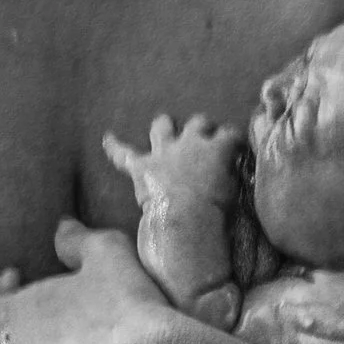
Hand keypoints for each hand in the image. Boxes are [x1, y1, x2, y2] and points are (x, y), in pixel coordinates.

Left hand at [103, 114, 245, 209]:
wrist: (184, 221)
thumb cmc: (215, 211)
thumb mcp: (232, 191)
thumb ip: (230, 174)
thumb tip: (230, 169)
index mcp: (216, 149)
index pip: (229, 134)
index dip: (232, 139)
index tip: (235, 146)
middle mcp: (190, 143)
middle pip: (198, 122)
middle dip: (202, 127)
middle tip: (205, 136)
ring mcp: (163, 152)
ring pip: (162, 127)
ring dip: (165, 126)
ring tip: (166, 126)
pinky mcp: (141, 166)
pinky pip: (123, 153)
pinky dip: (115, 146)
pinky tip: (108, 138)